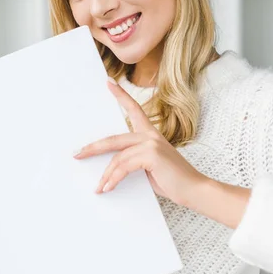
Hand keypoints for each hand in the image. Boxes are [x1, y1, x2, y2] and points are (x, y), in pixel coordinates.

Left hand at [74, 78, 207, 206]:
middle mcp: (150, 135)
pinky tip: (108, 187)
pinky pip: (124, 166)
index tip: (109, 82)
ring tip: (99, 187)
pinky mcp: (151, 154)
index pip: (134, 110)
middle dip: (92, 148)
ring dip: (106, 175)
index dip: (120, 96)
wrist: (195, 190)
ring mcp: (151, 143)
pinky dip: (114, 179)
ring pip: (117, 157)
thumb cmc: (173, 181)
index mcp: (150, 134)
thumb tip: (112, 167)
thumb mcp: (150, 167)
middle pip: (113, 139)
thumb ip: (134, 160)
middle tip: (77, 154)